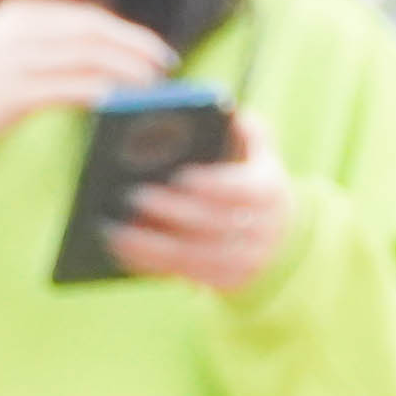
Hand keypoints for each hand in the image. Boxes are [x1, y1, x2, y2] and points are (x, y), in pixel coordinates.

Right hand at [0, 0, 176, 135]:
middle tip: (165, 71)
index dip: (128, 34)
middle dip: (135, 50)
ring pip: (87, 58)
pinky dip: (98, 92)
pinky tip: (119, 103)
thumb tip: (95, 68)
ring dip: (125, 72)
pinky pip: (67, 87)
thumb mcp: (4, 64)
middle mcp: (21, 31)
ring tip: (151, 90)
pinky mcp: (12, 92)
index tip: (157, 51)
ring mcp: (16, 60)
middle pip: (94, 33)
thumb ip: (44, 56)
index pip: (88, 19)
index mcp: (21, 19)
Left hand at [105, 115, 298, 294]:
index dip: (212, 183)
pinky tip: (123, 251)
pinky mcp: (224, 282)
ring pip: (193, 255)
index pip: (241, 189)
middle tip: (133, 195)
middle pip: (210, 223)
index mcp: (268, 192)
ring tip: (116, 229)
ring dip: (151, 244)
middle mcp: (260, 229)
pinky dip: (150, 263)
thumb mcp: (261, 155)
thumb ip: (248, 132)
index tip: (181, 174)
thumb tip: (228, 113)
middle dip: (170, 211)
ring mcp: (243, 261)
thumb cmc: (254, 184)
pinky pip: (183, 274)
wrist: (279, 240)